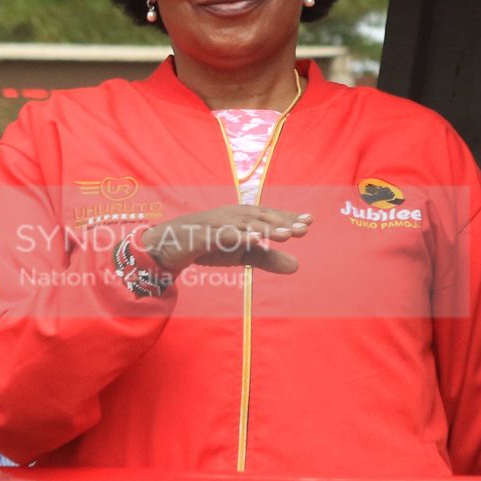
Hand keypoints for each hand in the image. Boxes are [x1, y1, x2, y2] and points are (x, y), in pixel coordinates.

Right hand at [140, 206, 309, 276]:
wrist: (171, 246)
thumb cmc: (210, 245)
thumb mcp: (242, 255)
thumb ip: (268, 259)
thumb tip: (297, 266)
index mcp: (244, 217)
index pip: (270, 216)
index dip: (289, 218)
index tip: (309, 222)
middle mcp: (233, 215)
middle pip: (262, 217)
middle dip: (283, 222)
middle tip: (304, 228)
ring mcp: (219, 223)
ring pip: (246, 225)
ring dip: (267, 228)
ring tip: (287, 235)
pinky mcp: (204, 235)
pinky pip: (224, 235)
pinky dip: (240, 237)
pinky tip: (254, 242)